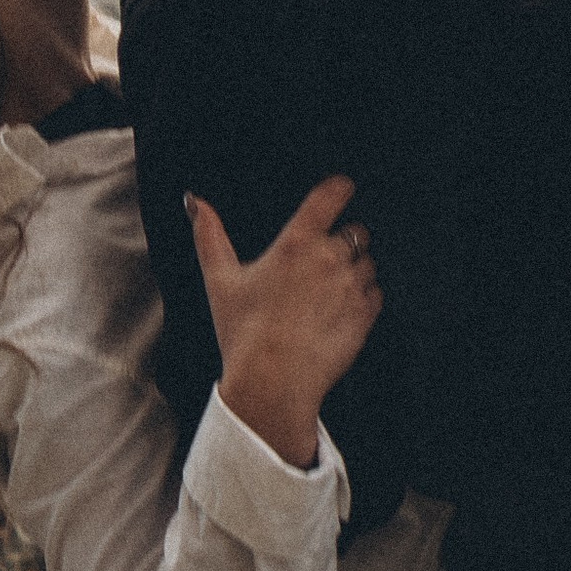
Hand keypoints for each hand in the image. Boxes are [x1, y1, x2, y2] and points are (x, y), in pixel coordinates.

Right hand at [186, 174, 380, 470]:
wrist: (272, 382)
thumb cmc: (243, 332)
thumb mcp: (220, 281)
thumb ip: (209, 236)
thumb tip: (194, 201)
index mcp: (297, 242)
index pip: (332, 195)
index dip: (340, 188)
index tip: (342, 188)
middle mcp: (330, 257)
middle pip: (355, 232)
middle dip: (343, 242)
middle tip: (320, 266)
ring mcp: (352, 286)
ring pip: (367, 263)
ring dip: (355, 271)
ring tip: (327, 296)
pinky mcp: (365, 315)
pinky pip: (376, 294)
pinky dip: (364, 299)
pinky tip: (339, 315)